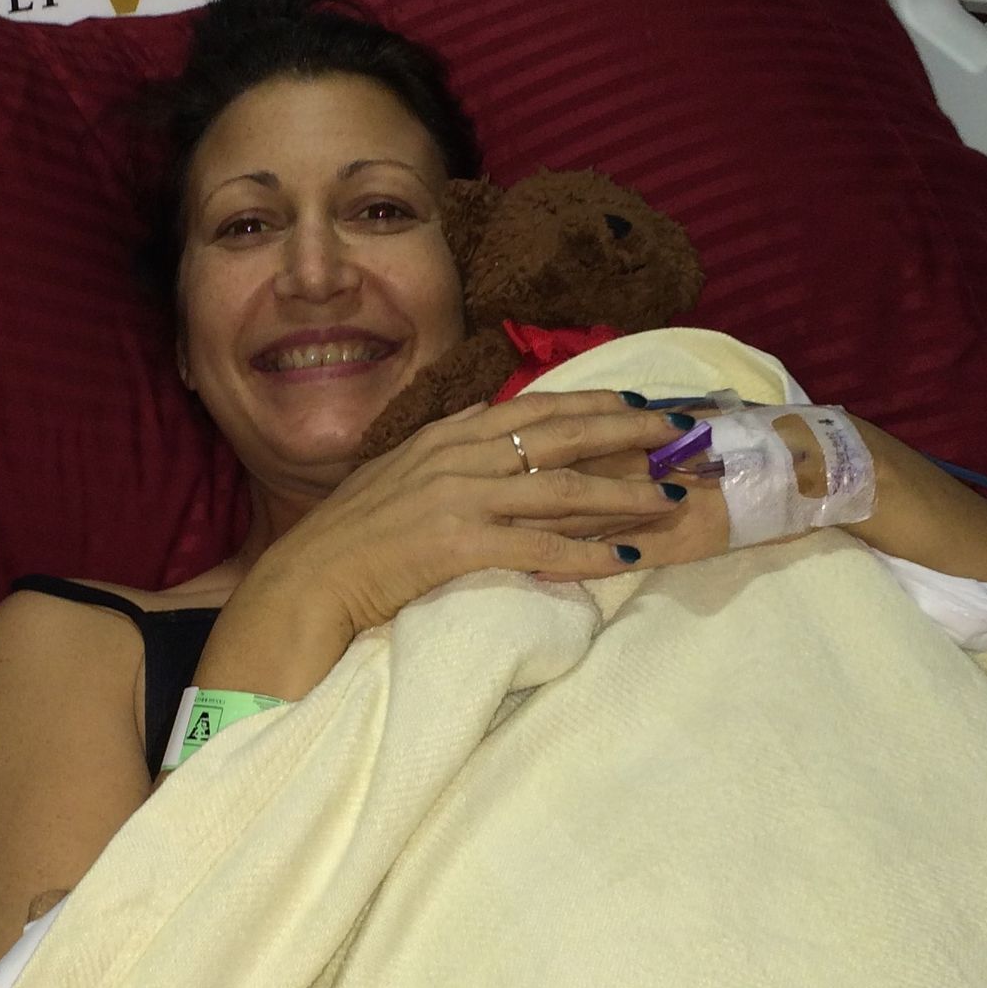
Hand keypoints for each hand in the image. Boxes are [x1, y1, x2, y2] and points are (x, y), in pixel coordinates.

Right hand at [252, 392, 704, 641]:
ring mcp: (459, 499)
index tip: (639, 405)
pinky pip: (540, 548)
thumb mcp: (396, 475)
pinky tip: (625, 561)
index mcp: (444, 435)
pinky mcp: (459, 546)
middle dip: (627, 433)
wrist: (306, 583)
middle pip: (560, 435)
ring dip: (624, 495)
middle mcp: (457, 456)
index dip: (592, 404)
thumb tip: (488, 423)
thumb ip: (445, 449)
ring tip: (672, 500)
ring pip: (562, 489)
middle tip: (680, 435)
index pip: (533, 408)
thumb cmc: (350, 538)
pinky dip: (588, 555)